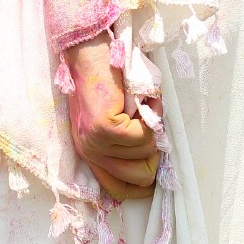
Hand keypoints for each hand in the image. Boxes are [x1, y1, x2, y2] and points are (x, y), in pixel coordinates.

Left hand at [65, 34, 159, 200]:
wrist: (89, 52)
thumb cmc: (106, 82)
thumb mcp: (113, 120)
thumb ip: (125, 145)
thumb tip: (154, 165)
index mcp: (91, 153)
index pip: (118, 191)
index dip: (143, 184)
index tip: (154, 166)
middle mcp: (90, 153)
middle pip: (140, 178)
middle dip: (154, 153)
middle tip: (149, 126)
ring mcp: (96, 142)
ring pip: (146, 152)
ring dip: (151, 126)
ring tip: (140, 104)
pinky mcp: (105, 129)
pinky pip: (144, 135)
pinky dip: (151, 113)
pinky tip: (140, 98)